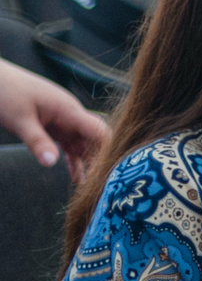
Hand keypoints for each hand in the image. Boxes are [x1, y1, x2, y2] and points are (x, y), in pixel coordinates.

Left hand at [0, 59, 105, 175]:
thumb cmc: (6, 93)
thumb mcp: (20, 120)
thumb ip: (38, 141)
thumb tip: (52, 163)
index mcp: (69, 110)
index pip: (100, 131)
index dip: (109, 150)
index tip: (111, 172)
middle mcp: (71, 116)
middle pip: (95, 141)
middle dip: (100, 161)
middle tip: (102, 186)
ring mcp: (63, 121)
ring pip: (83, 145)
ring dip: (87, 163)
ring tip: (91, 187)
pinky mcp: (53, 126)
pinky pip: (68, 145)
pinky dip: (73, 160)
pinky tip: (76, 177)